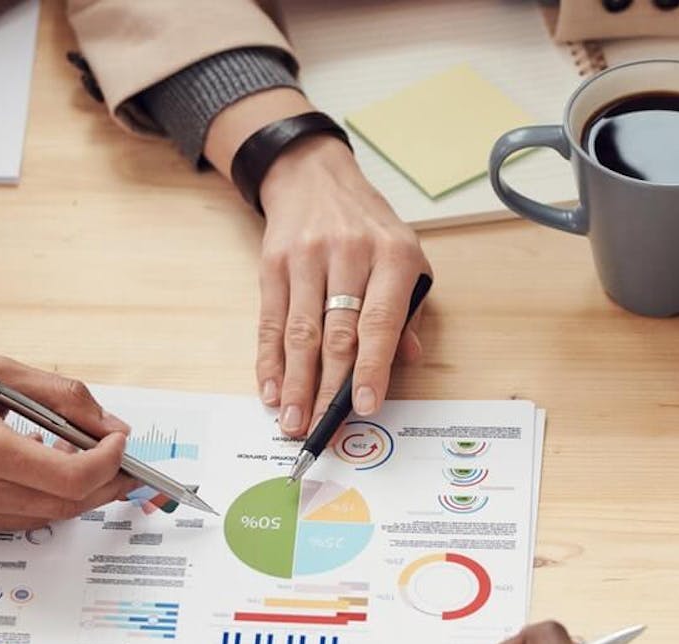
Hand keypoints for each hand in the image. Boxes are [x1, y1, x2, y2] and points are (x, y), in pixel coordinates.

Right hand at [0, 350, 136, 548]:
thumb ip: (61, 398)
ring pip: (33, 521)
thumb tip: (111, 427)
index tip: (120, 445)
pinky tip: (16, 476)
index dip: (109, 465)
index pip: (72, 478)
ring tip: (67, 461)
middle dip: (100, 485)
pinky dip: (20, 505)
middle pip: (61, 507)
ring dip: (62, 495)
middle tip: (116, 463)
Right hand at [256, 136, 429, 436]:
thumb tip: (406, 361)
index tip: (366, 406)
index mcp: (393, 256)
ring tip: (293, 420)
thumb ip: (409, 312)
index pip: (381, 322)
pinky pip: (270, 321)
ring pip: (300, 332)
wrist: (315, 178)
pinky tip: (271, 389)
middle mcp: (350, 254)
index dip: (372, 368)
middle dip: (327, 388)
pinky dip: (269, 360)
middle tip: (321, 428)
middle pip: (336, 334)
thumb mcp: (406, 258)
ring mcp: (307, 258)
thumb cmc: (369, 228)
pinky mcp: (274, 264)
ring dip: (295, 383)